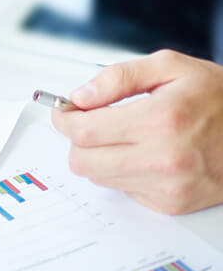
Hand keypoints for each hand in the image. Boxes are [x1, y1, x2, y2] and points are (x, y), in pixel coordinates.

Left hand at [52, 49, 222, 213]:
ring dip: (99, 156)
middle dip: (77, 139)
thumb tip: (81, 96)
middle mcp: (163, 158)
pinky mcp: (172, 203)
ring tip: (122, 136)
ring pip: (99, 177)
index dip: (65, 119)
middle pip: (83, 160)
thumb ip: (118, 77)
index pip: (84, 131)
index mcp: (159, 120)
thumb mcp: (170, 66)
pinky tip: (144, 154)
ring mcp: (168, 186)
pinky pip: (124, 190)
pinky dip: (124, 171)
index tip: (64, 112)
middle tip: (89, 123)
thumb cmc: (218, 97)